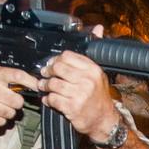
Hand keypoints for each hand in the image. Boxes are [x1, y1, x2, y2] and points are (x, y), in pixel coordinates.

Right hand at [0, 65, 35, 125]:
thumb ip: (5, 76)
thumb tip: (26, 82)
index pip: (18, 76)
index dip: (31, 82)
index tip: (37, 86)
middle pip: (17, 101)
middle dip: (17, 102)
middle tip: (11, 100)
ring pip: (11, 113)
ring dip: (9, 111)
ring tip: (1, 106)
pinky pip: (1, 122)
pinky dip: (1, 119)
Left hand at [38, 28, 116, 142]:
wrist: (104, 120)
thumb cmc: (99, 97)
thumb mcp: (98, 74)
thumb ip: (92, 53)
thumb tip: (98, 28)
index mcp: (93, 69)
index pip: (67, 56)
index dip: (56, 60)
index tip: (53, 65)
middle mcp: (87, 80)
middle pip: (58, 68)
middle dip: (48, 72)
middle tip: (45, 75)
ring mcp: (80, 94)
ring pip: (53, 84)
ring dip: (45, 86)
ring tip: (45, 87)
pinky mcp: (72, 107)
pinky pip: (52, 99)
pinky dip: (48, 99)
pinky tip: (49, 99)